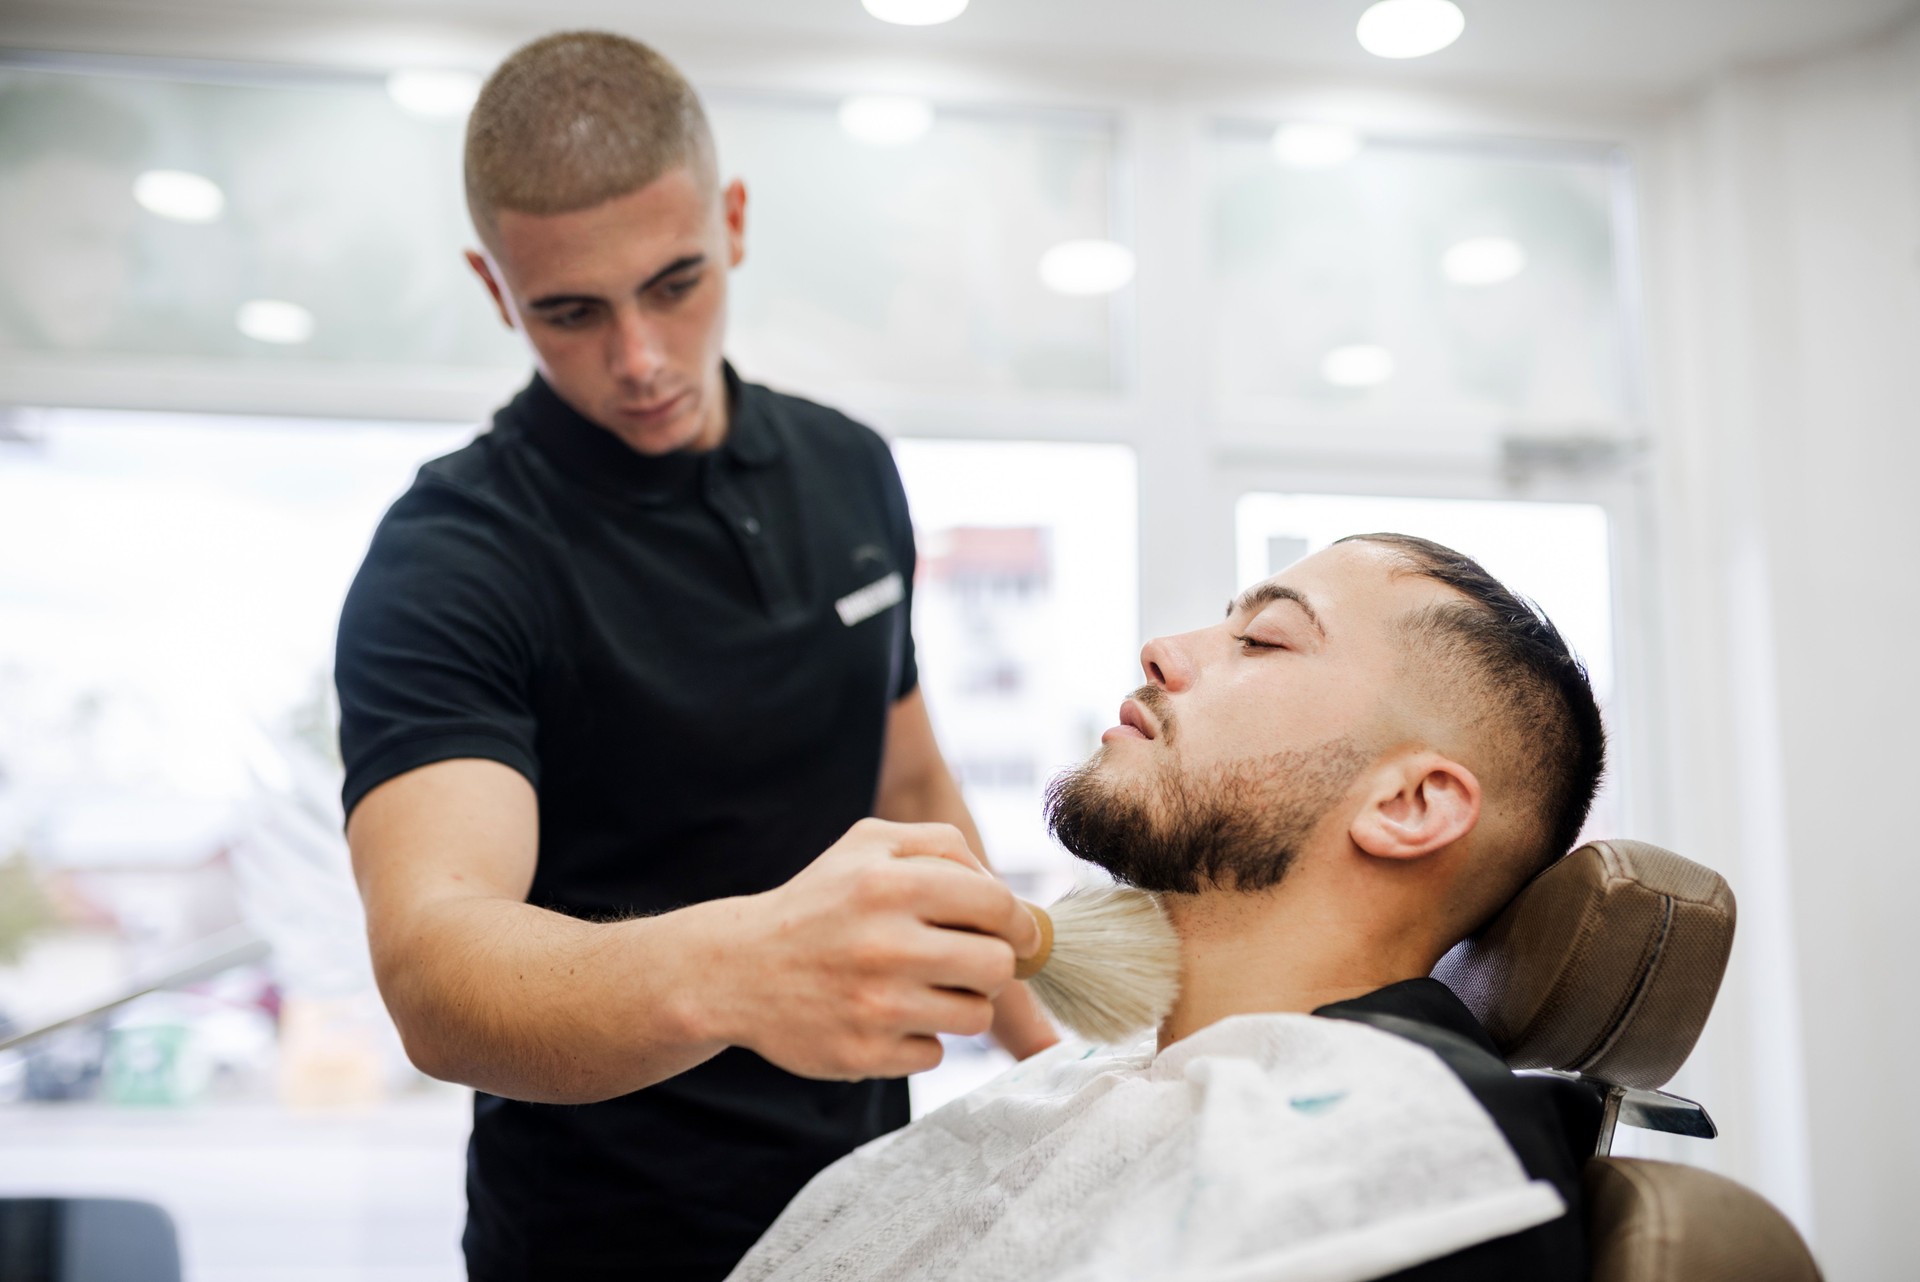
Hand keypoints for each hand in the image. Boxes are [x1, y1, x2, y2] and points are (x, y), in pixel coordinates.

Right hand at [707, 819, 1040, 1080]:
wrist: (737, 969)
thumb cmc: (819, 902)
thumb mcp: (869, 844)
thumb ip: (942, 846)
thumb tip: (1007, 896)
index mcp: (891, 885)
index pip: (999, 907)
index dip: (1019, 923)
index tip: (1015, 933)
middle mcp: (885, 946)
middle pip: (1000, 967)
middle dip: (992, 964)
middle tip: (965, 961)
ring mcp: (875, 1006)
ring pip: (976, 1016)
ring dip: (959, 1003)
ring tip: (921, 987)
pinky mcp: (865, 1054)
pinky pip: (934, 1053)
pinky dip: (919, 1038)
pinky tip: (885, 1016)